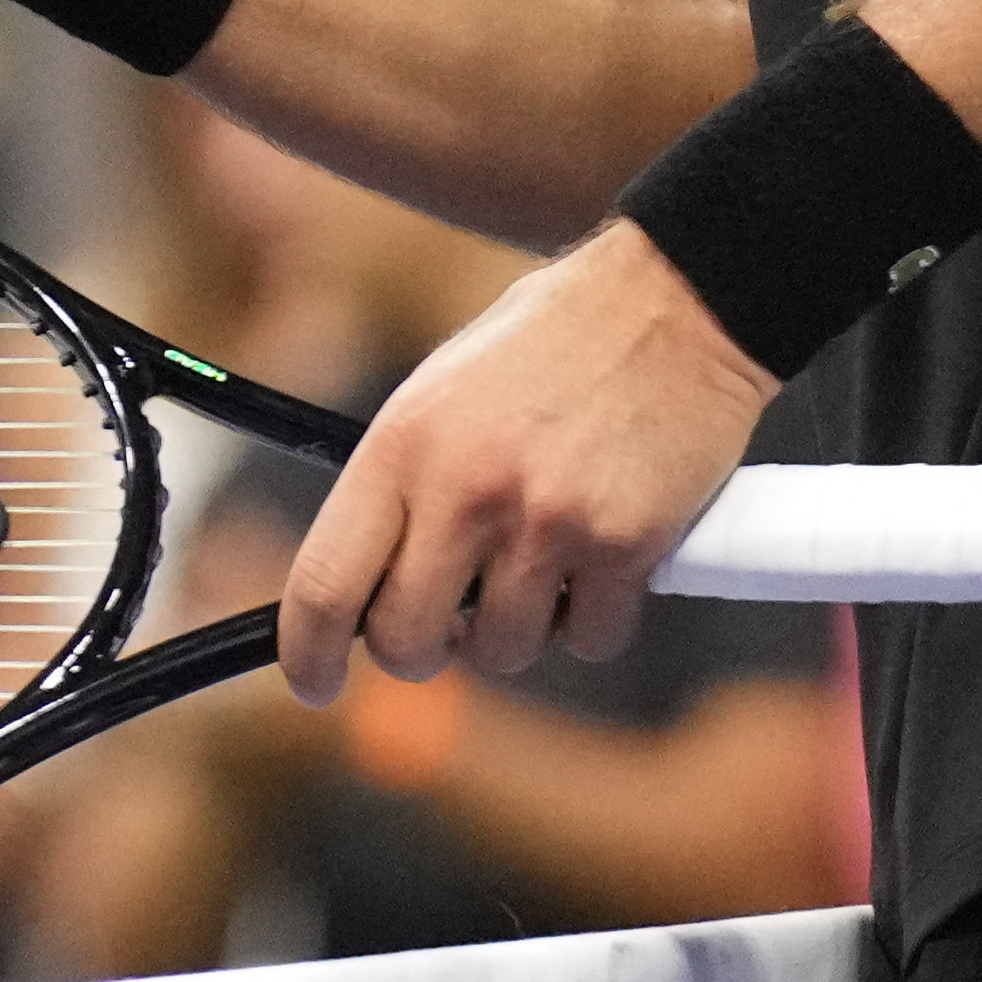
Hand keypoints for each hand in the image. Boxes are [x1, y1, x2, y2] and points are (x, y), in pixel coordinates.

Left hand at [276, 222, 776, 700]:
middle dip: (424, 648)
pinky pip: (587, 639)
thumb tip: (370, 587)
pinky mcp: (625, 545)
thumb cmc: (550, 344)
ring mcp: (546, 522)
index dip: (308, 653)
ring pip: (502, 652)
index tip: (314, 682)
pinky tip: (599, 560)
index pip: (324, 582)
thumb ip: (403, 487)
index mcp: (401, 445)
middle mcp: (464, 489)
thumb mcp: (440, 393)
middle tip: (452, 619)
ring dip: (515, 632)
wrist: (673, 299)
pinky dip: (591, 621)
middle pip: (407, 640)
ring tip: (538, 565)